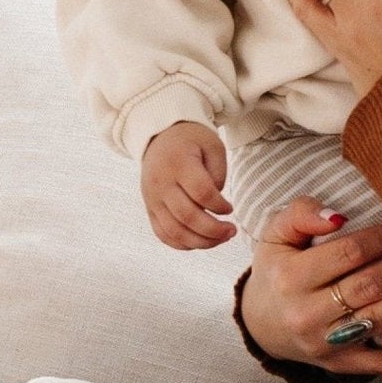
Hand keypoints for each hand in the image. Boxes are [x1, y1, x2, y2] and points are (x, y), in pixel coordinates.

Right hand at [141, 121, 234, 248]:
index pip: (201, 193)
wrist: (159, 137)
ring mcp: (152, 198)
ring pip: (175, 231)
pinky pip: (163, 234)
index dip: (220, 206)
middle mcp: (161, 183)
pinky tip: (200, 241)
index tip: (230, 209)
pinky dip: (182, 244)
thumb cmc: (192, 142)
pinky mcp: (149, 209)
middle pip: (187, 216)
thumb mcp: (213, 146)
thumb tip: (214, 207)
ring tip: (220, 239)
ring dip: (201, 242)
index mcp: (178, 163)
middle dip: (214, 230)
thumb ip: (218, 174)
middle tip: (231, 231)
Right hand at [241, 197, 381, 380]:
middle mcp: (306, 313)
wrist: (260, 322)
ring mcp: (323, 342)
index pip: (350, 252)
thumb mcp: (275, 234)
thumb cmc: (277, 270)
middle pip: (370, 285)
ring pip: (379, 318)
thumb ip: (301, 214)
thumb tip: (337, 216)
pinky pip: (376, 366)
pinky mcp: (337, 364)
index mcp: (291, 277)